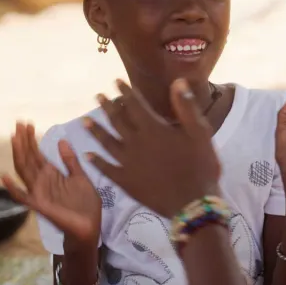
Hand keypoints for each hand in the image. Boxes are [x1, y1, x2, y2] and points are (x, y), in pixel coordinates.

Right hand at [2, 123, 101, 248]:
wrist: (90, 227)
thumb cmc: (86, 205)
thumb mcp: (81, 177)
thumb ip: (70, 161)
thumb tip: (62, 140)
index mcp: (52, 175)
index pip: (37, 154)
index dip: (31, 139)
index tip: (27, 123)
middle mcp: (42, 182)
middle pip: (28, 158)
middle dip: (23, 141)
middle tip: (18, 123)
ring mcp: (39, 193)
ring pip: (24, 170)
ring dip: (18, 154)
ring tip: (14, 137)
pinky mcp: (40, 205)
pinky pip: (22, 197)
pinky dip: (12, 188)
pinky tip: (4, 177)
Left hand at [84, 79, 220, 217]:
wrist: (192, 203)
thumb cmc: (200, 165)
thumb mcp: (199, 132)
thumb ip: (186, 106)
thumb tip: (177, 81)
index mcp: (153, 129)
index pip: (135, 105)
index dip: (125, 92)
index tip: (116, 82)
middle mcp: (135, 143)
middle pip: (117, 121)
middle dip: (107, 107)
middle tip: (97, 96)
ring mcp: (128, 163)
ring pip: (107, 143)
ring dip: (96, 130)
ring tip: (85, 120)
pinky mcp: (126, 181)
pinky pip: (107, 169)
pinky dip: (96, 162)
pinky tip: (87, 156)